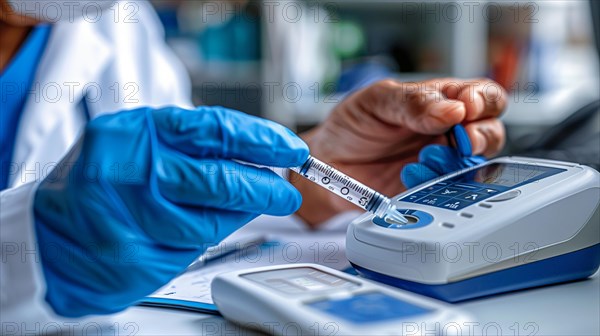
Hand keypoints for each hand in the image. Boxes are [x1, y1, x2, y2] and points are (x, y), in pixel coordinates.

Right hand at [33, 106, 307, 316]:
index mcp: (139, 131)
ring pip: (210, 221)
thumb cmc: (104, 183)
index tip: (290, 150)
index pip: (216, 130)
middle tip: (285, 193)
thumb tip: (259, 162)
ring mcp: (130, 216)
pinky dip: (204, 239)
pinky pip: (190, 249)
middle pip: (219, 179)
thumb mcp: (143, 145)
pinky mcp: (133, 256)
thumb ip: (196, 149)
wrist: (50, 234)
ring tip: (238, 209)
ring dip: (235, 216)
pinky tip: (195, 229)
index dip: (262, 140)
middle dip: (263, 188)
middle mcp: (132, 169)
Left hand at [292, 78, 505, 226]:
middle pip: (490, 131)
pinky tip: (412, 177)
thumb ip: (413, 101)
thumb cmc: (354, 123)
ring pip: (476, 165)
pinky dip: (438, 186)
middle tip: (461, 141)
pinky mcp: (430, 189)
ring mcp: (442, 162)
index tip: (467, 108)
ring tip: (424, 159)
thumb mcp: (377, 100)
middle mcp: (448, 131)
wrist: (329, 161)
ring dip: (458, 164)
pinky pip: (450, 192)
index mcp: (441, 101)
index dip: (483, 101)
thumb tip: (452, 109)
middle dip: (482, 137)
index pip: (481, 96)